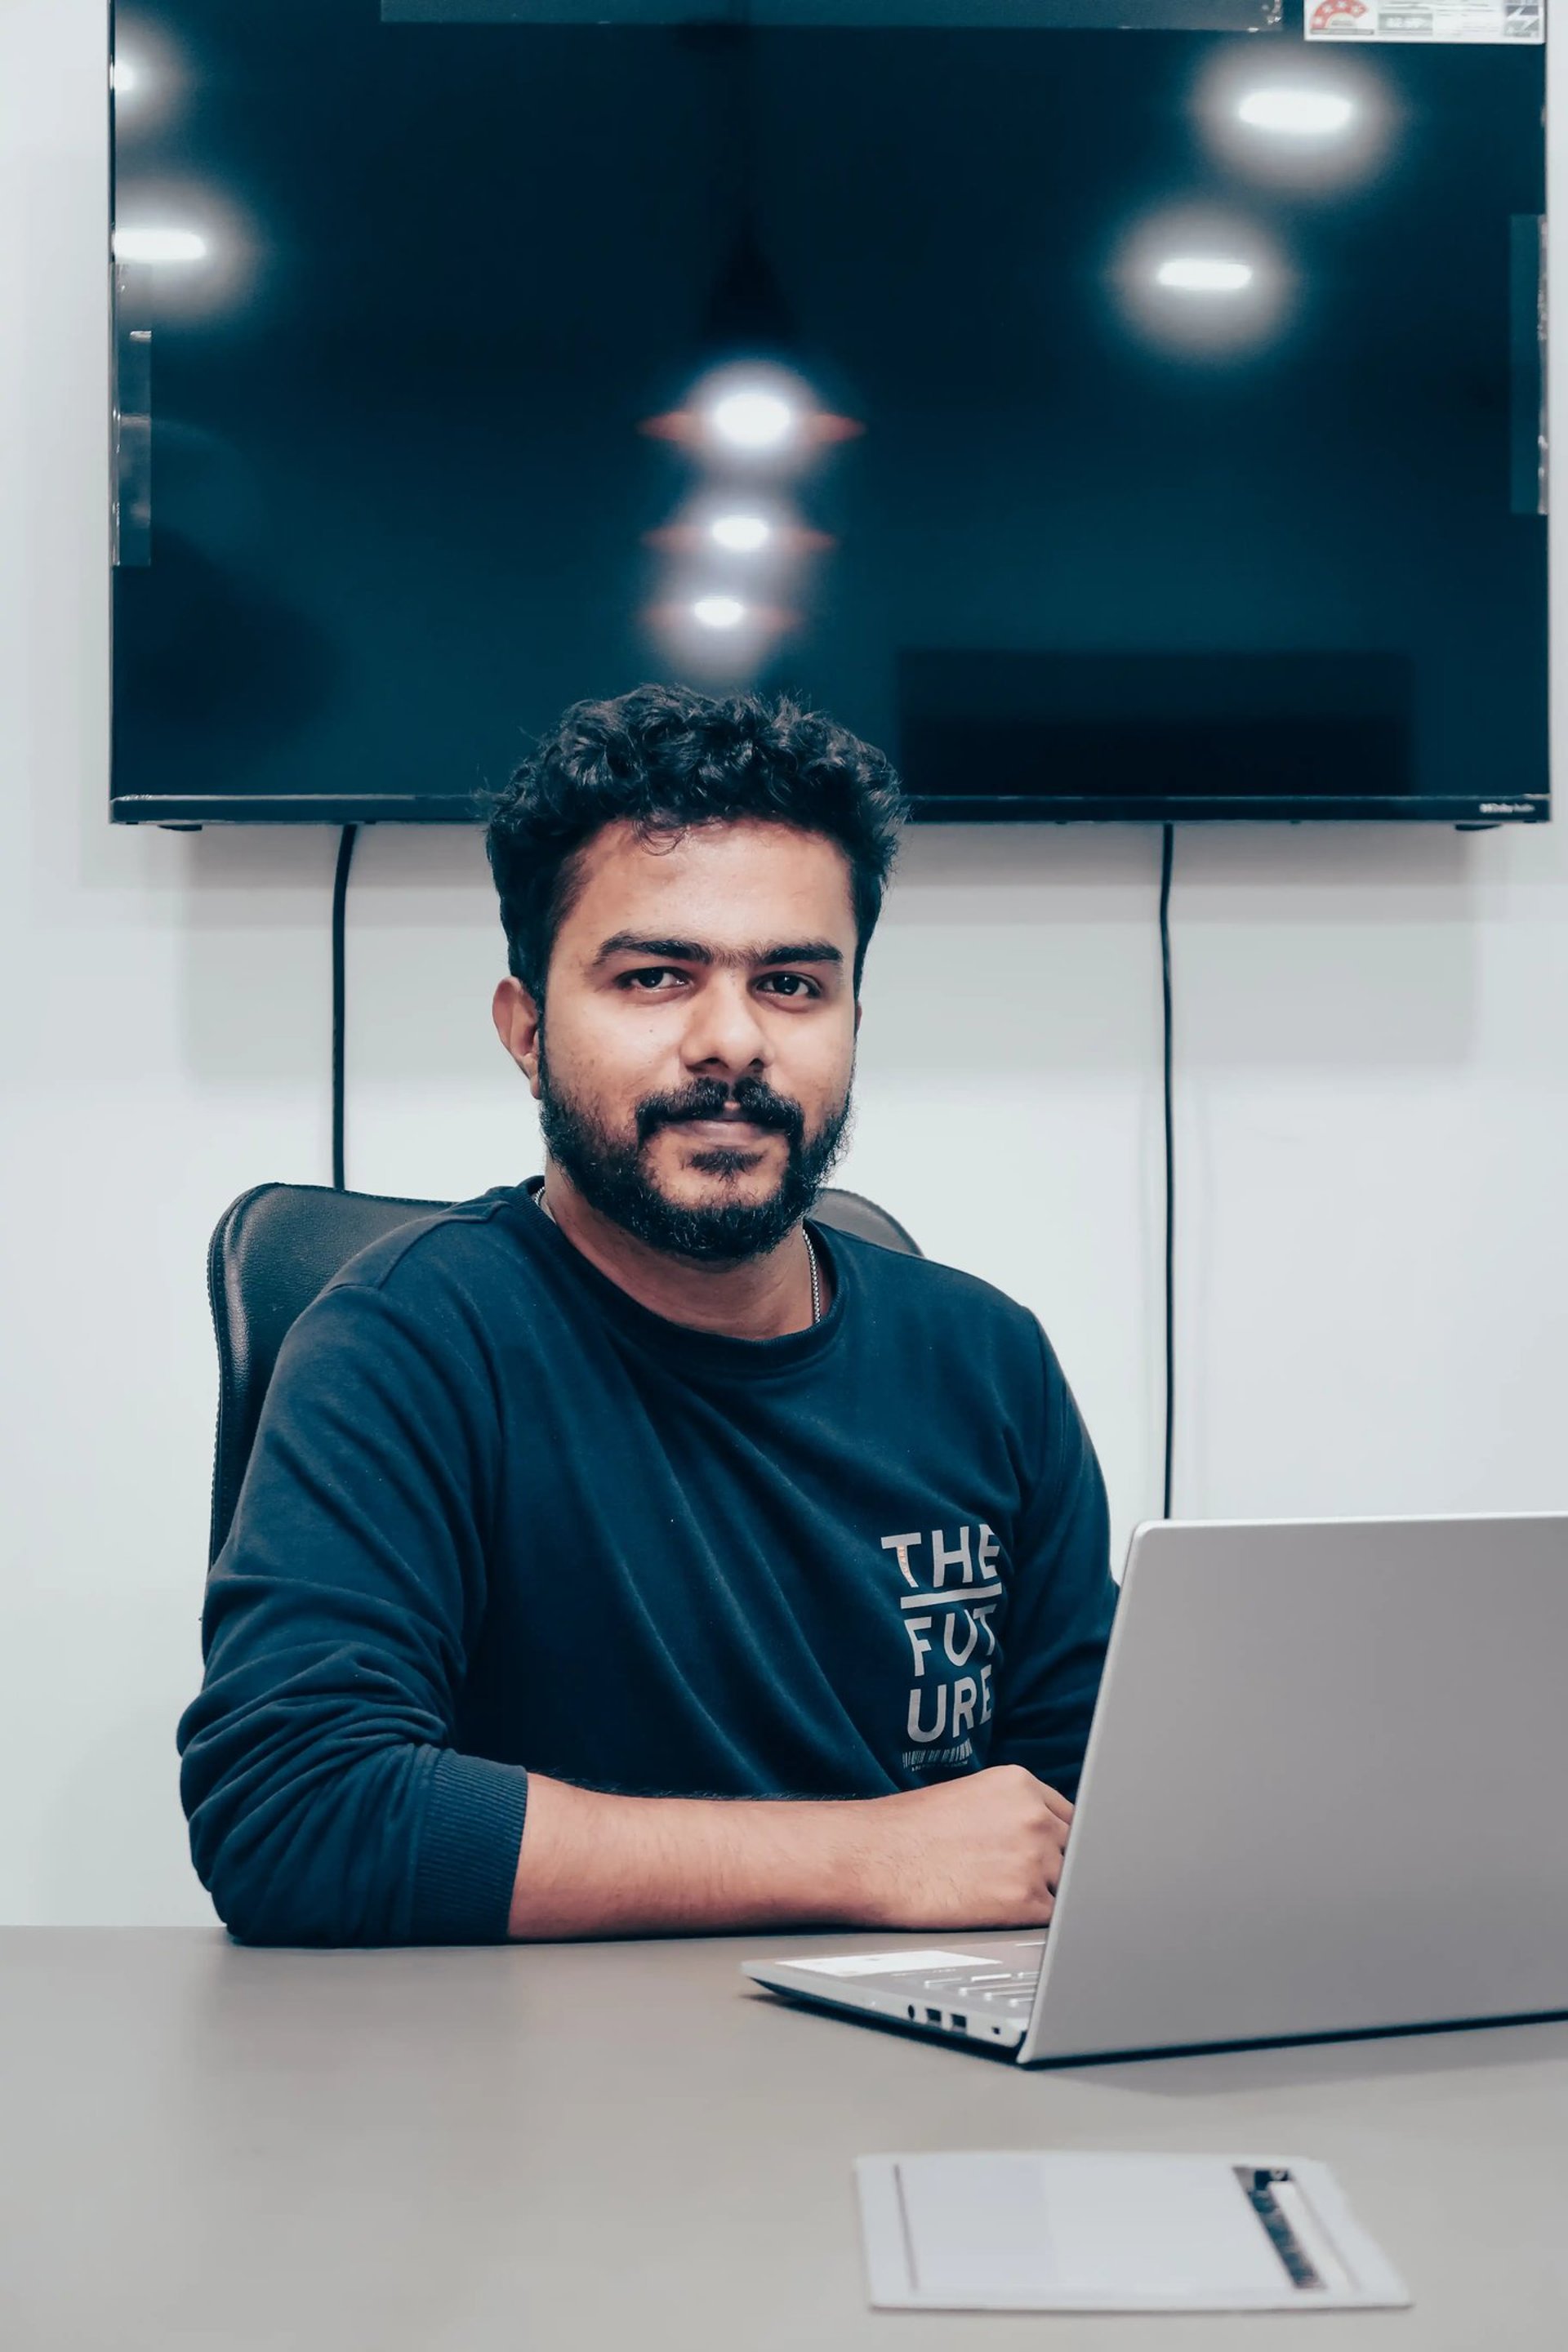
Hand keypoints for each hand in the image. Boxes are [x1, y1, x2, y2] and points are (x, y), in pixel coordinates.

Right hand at [851, 1764, 1072, 1930]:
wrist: (874, 1859)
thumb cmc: (906, 1831)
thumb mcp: (968, 1796)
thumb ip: (1011, 1810)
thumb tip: (1038, 1836)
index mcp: (1020, 1784)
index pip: (1069, 1815)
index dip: (1060, 1840)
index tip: (1054, 1855)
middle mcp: (1034, 1817)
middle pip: (1074, 1849)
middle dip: (1059, 1868)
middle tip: (1027, 1882)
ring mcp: (1034, 1858)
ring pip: (1068, 1886)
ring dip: (1049, 1897)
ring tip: (1012, 1901)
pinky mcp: (1025, 1901)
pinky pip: (1053, 1919)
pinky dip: (1036, 1924)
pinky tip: (1009, 1920)